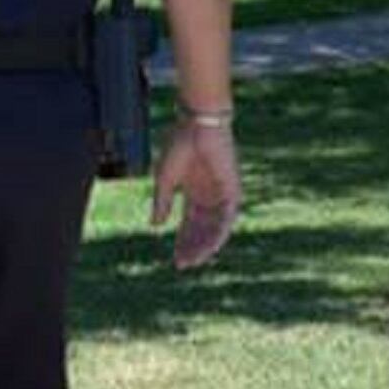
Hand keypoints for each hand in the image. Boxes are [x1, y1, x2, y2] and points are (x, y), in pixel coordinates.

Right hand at [151, 122, 241, 269]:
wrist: (198, 124)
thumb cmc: (180, 144)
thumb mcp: (165, 178)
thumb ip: (162, 202)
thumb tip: (156, 226)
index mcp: (194, 192)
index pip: (190, 223)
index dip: (182, 241)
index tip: (175, 259)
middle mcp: (209, 196)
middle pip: (202, 229)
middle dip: (193, 247)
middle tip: (183, 265)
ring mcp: (222, 194)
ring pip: (215, 227)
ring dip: (205, 245)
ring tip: (194, 260)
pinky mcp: (232, 190)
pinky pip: (227, 218)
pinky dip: (219, 233)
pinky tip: (210, 246)